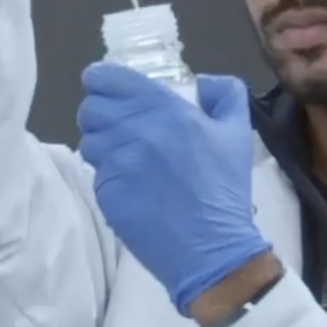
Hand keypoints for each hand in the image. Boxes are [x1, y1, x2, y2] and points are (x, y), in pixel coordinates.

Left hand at [78, 67, 273, 316]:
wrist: (212, 248)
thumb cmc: (225, 190)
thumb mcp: (238, 135)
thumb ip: (225, 95)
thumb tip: (203, 81)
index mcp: (165, 109)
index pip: (106, 78)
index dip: (104, 82)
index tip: (114, 94)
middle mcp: (135, 131)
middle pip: (91, 109)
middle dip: (103, 116)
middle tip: (123, 130)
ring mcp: (117, 164)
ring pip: (89, 141)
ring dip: (104, 147)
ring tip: (128, 160)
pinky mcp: (106, 193)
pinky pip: (96, 174)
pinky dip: (110, 177)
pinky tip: (133, 188)